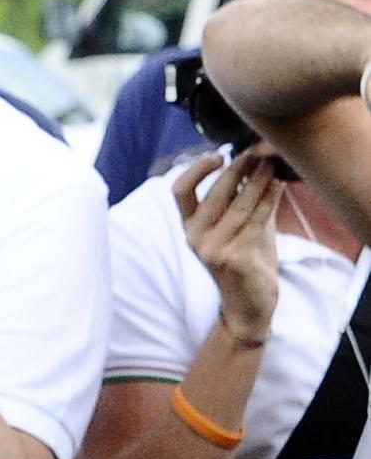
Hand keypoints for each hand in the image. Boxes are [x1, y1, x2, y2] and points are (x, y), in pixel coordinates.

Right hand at [173, 149, 281, 342]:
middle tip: (256, 153)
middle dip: (237, 169)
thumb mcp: (237, 231)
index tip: (218, 156)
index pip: (179, 191)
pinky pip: (255, 221)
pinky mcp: (235, 257)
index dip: (195, 170)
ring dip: (257, 181)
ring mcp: (213, 249)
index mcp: (189, 229)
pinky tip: (278, 186)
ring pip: (238, 205)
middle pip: (214, 192)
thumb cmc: (245, 264)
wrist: (248, 305)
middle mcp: (195, 238)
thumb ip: (240, 203)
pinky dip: (269, 199)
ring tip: (271, 165)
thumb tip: (253, 167)